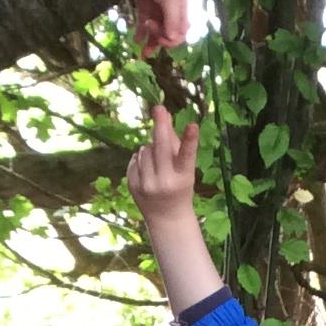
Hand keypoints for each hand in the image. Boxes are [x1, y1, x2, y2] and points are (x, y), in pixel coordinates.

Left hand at [120, 0, 188, 52]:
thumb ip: (173, 20)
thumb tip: (174, 40)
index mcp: (182, 9)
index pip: (181, 33)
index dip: (171, 40)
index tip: (160, 37)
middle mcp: (171, 11)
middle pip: (168, 34)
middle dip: (160, 42)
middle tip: (148, 35)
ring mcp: (157, 9)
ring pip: (156, 31)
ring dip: (150, 42)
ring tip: (141, 53)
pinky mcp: (144, 5)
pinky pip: (144, 24)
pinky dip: (141, 33)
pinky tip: (136, 39)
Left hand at [127, 104, 199, 222]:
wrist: (167, 218)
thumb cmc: (180, 186)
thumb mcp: (184, 169)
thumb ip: (175, 143)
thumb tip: (164, 116)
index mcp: (183, 177)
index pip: (187, 155)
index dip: (190, 140)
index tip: (193, 125)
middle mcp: (165, 182)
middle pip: (160, 147)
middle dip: (160, 126)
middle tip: (159, 108)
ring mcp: (147, 185)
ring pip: (145, 150)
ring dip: (150, 149)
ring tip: (158, 164)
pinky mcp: (133, 185)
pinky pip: (135, 159)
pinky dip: (140, 159)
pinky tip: (148, 171)